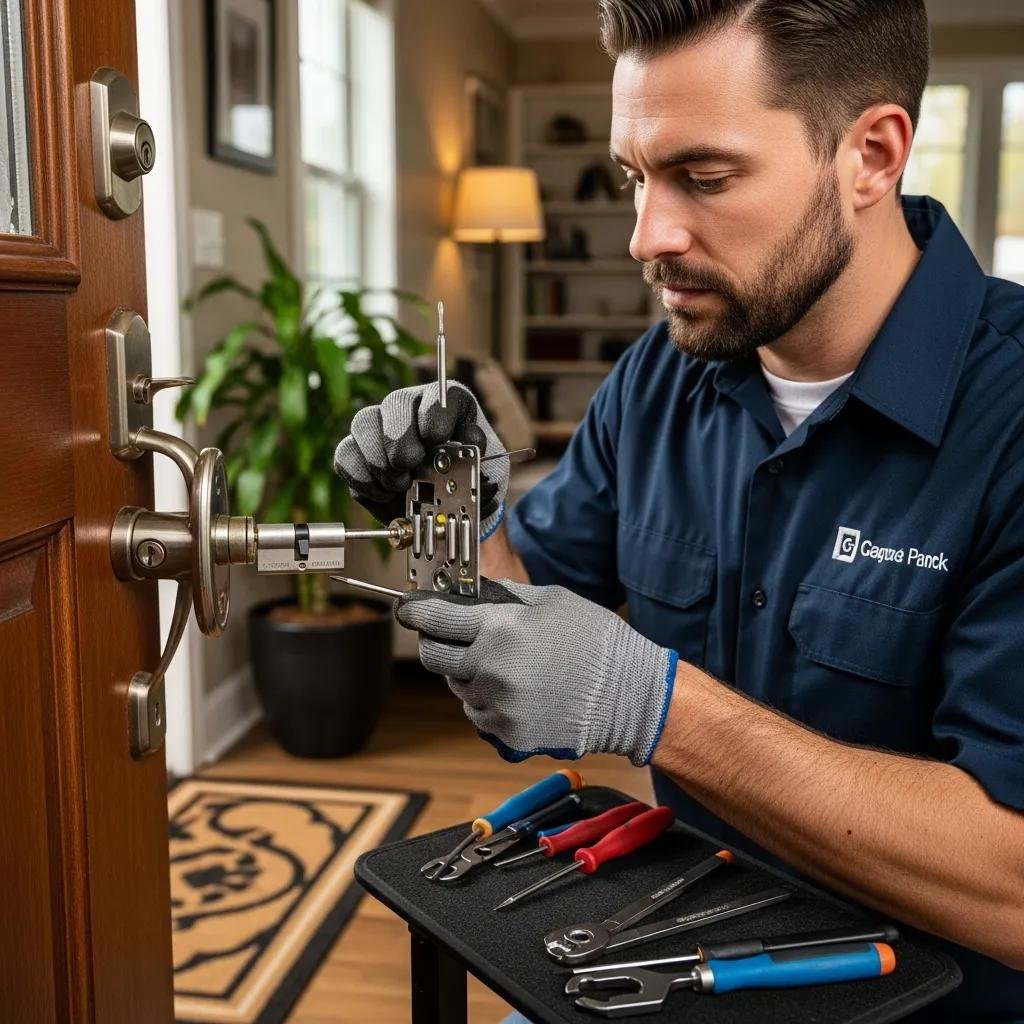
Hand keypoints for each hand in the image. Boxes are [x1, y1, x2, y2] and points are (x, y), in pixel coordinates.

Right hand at [334, 381, 506, 534]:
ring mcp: (380, 426)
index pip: (440, 395)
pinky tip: (383, 493)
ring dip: (380, 460)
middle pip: (395, 404)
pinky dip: (362, 477)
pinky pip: (345, 454)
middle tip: (410, 467)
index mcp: (449, 405)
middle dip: (401, 440)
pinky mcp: (358, 452)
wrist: (450, 511)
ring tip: (399, 485)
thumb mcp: (486, 470)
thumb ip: (480, 457)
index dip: (434, 415)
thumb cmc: (471, 483)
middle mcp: (411, 407)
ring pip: (364, 423)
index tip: (436, 439)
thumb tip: (471, 440)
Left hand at [394, 579, 678, 765]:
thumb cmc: (596, 642)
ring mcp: (497, 706)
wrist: (630, 696)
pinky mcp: (507, 734)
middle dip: (436, 644)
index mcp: (498, 630)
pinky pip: (480, 714)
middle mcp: (490, 669)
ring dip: (468, 674)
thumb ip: (504, 596)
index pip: (435, 619)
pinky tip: (518, 690)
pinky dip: (489, 701)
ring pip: (457, 688)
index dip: (416, 612)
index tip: (409, 609)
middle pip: (434, 658)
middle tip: (452, 638)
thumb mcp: (551, 600)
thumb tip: (472, 592)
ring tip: (505, 665)